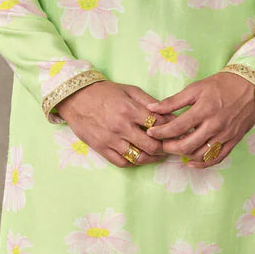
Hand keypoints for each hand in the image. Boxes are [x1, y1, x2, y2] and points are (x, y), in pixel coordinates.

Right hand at [55, 81, 176, 167]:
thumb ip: (150, 102)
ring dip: (153, 158)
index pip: (159, 125)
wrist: (76, 98)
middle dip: (166, 147)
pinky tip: (141, 157)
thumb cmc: (105, 92)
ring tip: (159, 155)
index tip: (178, 131)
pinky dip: (134, 163)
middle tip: (171, 147)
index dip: (172, 129)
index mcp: (130, 109)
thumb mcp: (130, 90)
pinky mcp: (101, 148)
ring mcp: (111, 139)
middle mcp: (121, 126)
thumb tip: (170, 115)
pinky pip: (122, 162)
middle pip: (152, 145)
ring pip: (139, 157)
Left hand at [143, 72, 254, 167]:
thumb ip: (174, 101)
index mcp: (204, 109)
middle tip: (162, 143)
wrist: (251, 87)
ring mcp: (225, 135)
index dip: (161, 132)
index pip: (177, 127)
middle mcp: (215, 125)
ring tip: (175, 148)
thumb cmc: (222, 85)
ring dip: (184, 155)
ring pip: (200, 154)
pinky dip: (202, 164)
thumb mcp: (196, 88)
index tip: (151, 132)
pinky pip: (216, 158)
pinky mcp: (233, 141)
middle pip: (186, 145)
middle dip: (169, 147)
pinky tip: (190, 162)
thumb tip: (152, 107)